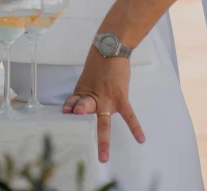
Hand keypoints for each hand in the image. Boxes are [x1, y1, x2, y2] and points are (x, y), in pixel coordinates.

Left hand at [62, 47, 144, 162]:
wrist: (113, 50)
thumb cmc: (98, 65)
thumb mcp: (85, 79)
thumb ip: (83, 95)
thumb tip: (78, 108)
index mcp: (83, 92)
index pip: (73, 102)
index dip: (69, 106)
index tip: (66, 111)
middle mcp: (94, 97)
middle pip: (86, 107)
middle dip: (81, 111)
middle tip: (77, 117)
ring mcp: (108, 99)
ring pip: (104, 120)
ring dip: (103, 138)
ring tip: (104, 156)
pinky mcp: (121, 98)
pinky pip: (129, 115)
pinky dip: (135, 127)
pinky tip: (141, 139)